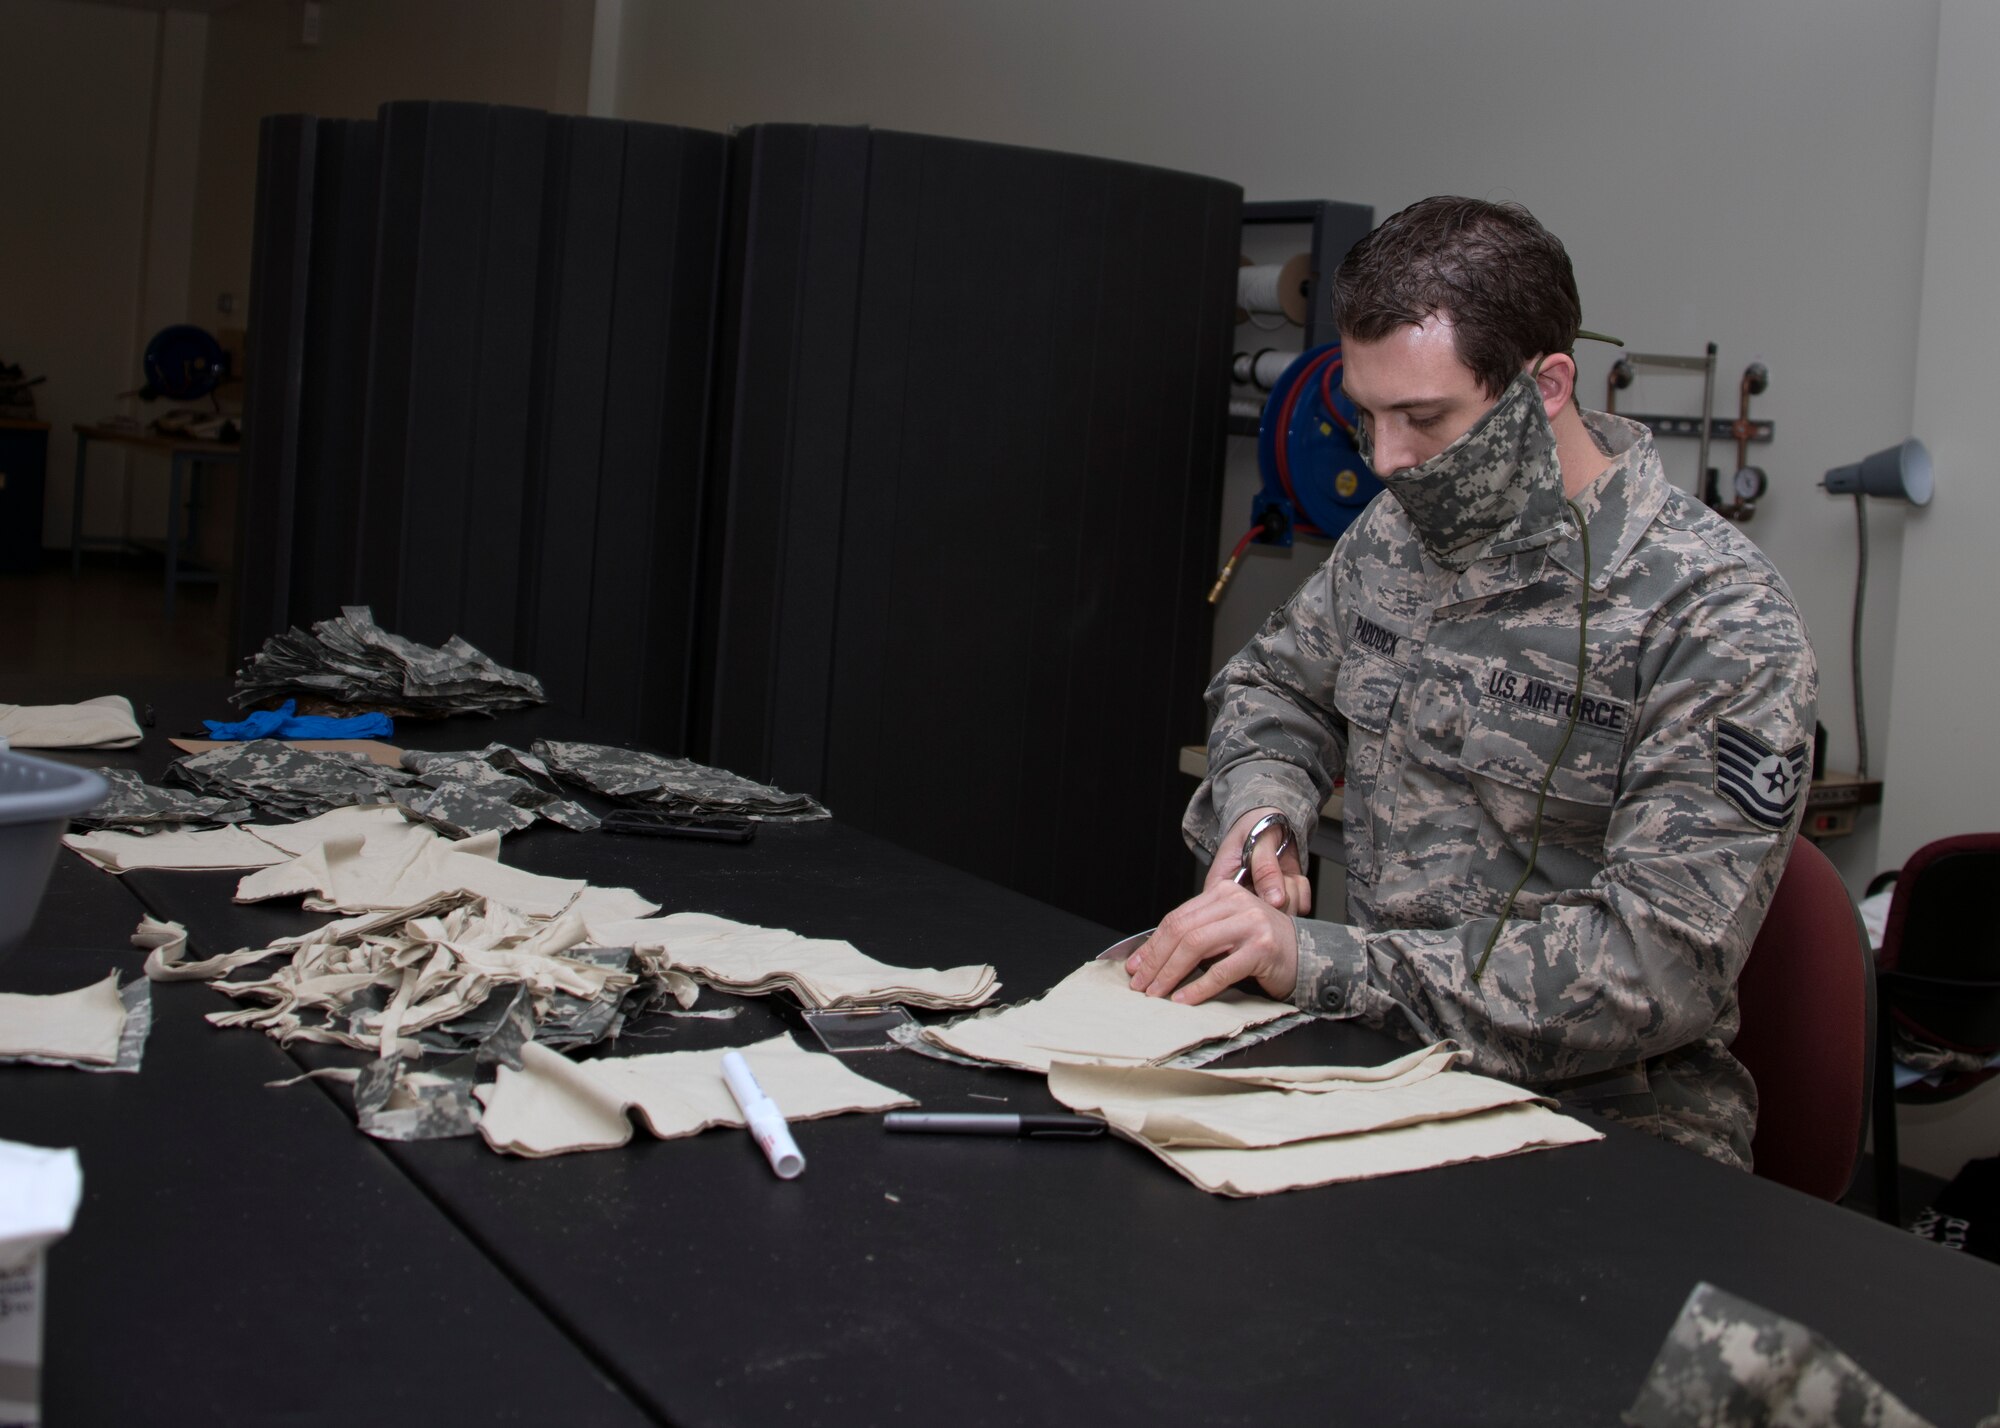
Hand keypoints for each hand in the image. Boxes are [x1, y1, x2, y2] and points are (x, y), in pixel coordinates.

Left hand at [1126, 882, 1299, 1004]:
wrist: (1306, 955)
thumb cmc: (1261, 946)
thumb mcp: (1226, 931)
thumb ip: (1196, 933)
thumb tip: (1150, 957)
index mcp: (1223, 893)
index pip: (1177, 918)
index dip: (1151, 944)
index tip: (1134, 966)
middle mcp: (1237, 903)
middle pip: (1182, 930)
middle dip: (1155, 960)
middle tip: (1140, 983)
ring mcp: (1251, 924)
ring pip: (1195, 946)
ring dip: (1170, 973)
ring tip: (1156, 993)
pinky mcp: (1262, 949)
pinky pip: (1221, 970)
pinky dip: (1198, 987)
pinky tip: (1184, 999)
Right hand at [1206, 807, 1311, 915]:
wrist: (1272, 820)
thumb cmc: (1255, 825)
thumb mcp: (1257, 840)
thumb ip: (1265, 869)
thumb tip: (1274, 900)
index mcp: (1223, 887)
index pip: (1231, 915)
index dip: (1252, 910)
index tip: (1267, 892)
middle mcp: (1242, 900)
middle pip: (1261, 921)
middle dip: (1278, 894)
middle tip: (1277, 871)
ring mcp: (1264, 902)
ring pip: (1284, 914)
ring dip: (1291, 889)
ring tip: (1283, 870)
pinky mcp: (1283, 900)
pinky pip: (1301, 906)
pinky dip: (1301, 888)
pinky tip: (1292, 875)